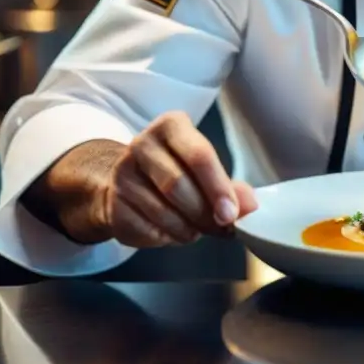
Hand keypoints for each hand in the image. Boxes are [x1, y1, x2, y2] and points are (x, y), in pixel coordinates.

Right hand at [96, 111, 258, 247]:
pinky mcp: (113, 204)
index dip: (218, 187)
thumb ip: (230, 186)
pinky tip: (177, 232)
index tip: (231, 213)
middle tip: (223, 227)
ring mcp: (122, 174)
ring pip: (163, 211)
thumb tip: (250, 205)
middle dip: (205, 213)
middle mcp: (142, 144)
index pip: (198, 155)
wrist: (127, 184)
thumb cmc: (176, 171)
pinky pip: (148, 229)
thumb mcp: (205, 170)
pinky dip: (170, 237)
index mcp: (171, 126)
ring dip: (189, 229)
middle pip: (178, 185)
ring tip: (200, 230)